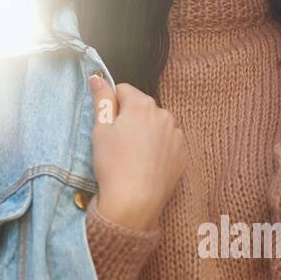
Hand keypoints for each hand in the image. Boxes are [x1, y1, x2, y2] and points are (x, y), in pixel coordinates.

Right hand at [87, 73, 187, 233]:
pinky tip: (145, 165)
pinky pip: (167, 143)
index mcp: (142, 105)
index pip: (123, 90)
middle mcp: (164, 115)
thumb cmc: (113, 165)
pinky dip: (157, 149)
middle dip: (130, 119)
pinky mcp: (182, 155)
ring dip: (145, 133)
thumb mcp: (100, 130)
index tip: (107, 125)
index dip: (112, 106)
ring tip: (132, 157)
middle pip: (141, 108)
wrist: (134, 202)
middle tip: (118, 143)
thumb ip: (102, 100)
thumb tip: (98, 77)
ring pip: (155, 125)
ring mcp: (176, 135)